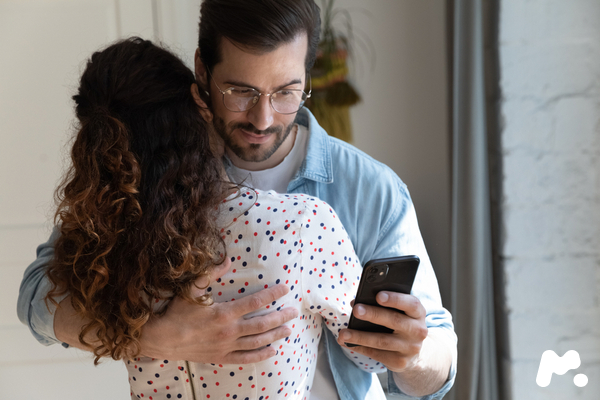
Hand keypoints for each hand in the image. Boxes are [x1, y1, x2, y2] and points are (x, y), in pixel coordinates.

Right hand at [140, 258, 298, 363]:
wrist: (162, 338)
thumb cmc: (177, 312)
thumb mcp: (191, 289)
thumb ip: (210, 274)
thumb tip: (228, 260)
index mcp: (224, 313)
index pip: (255, 302)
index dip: (272, 294)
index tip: (285, 288)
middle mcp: (229, 331)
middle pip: (262, 324)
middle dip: (280, 317)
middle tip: (293, 312)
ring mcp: (226, 346)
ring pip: (257, 341)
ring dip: (275, 335)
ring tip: (288, 330)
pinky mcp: (222, 357)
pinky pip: (246, 358)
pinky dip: (260, 355)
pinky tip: (272, 351)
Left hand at [337, 291, 427, 371]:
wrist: (415, 353)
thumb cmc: (401, 323)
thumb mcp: (401, 312)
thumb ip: (384, 304)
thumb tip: (355, 303)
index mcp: (418, 313)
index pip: (411, 304)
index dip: (395, 299)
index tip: (378, 295)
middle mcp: (418, 331)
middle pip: (395, 321)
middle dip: (373, 315)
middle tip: (356, 310)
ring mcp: (410, 348)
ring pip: (382, 341)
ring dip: (360, 336)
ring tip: (343, 333)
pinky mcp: (399, 362)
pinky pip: (376, 354)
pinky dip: (359, 347)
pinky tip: (347, 342)